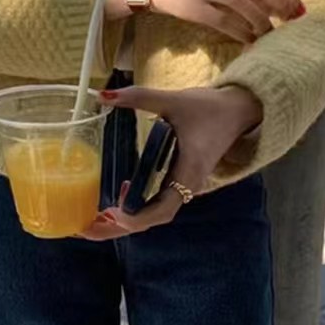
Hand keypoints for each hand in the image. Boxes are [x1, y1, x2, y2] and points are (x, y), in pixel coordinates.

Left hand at [80, 84, 262, 240]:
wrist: (237, 110)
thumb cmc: (210, 107)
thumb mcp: (173, 99)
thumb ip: (139, 97)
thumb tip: (103, 95)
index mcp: (189, 170)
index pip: (163, 208)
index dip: (138, 217)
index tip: (114, 213)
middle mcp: (186, 185)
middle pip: (152, 219)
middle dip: (120, 227)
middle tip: (86, 229)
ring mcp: (182, 186)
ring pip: (152, 214)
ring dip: (124, 222)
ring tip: (92, 221)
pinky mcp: (178, 181)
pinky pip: (155, 204)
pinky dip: (134, 210)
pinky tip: (114, 205)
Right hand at [152, 0, 303, 42]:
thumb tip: (276, 3)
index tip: (299, 9)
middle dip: (279, 6)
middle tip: (291, 22)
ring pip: (243, 4)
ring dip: (260, 22)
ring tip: (269, 34)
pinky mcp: (194, 6)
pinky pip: (223, 21)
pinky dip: (240, 32)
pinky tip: (249, 40)